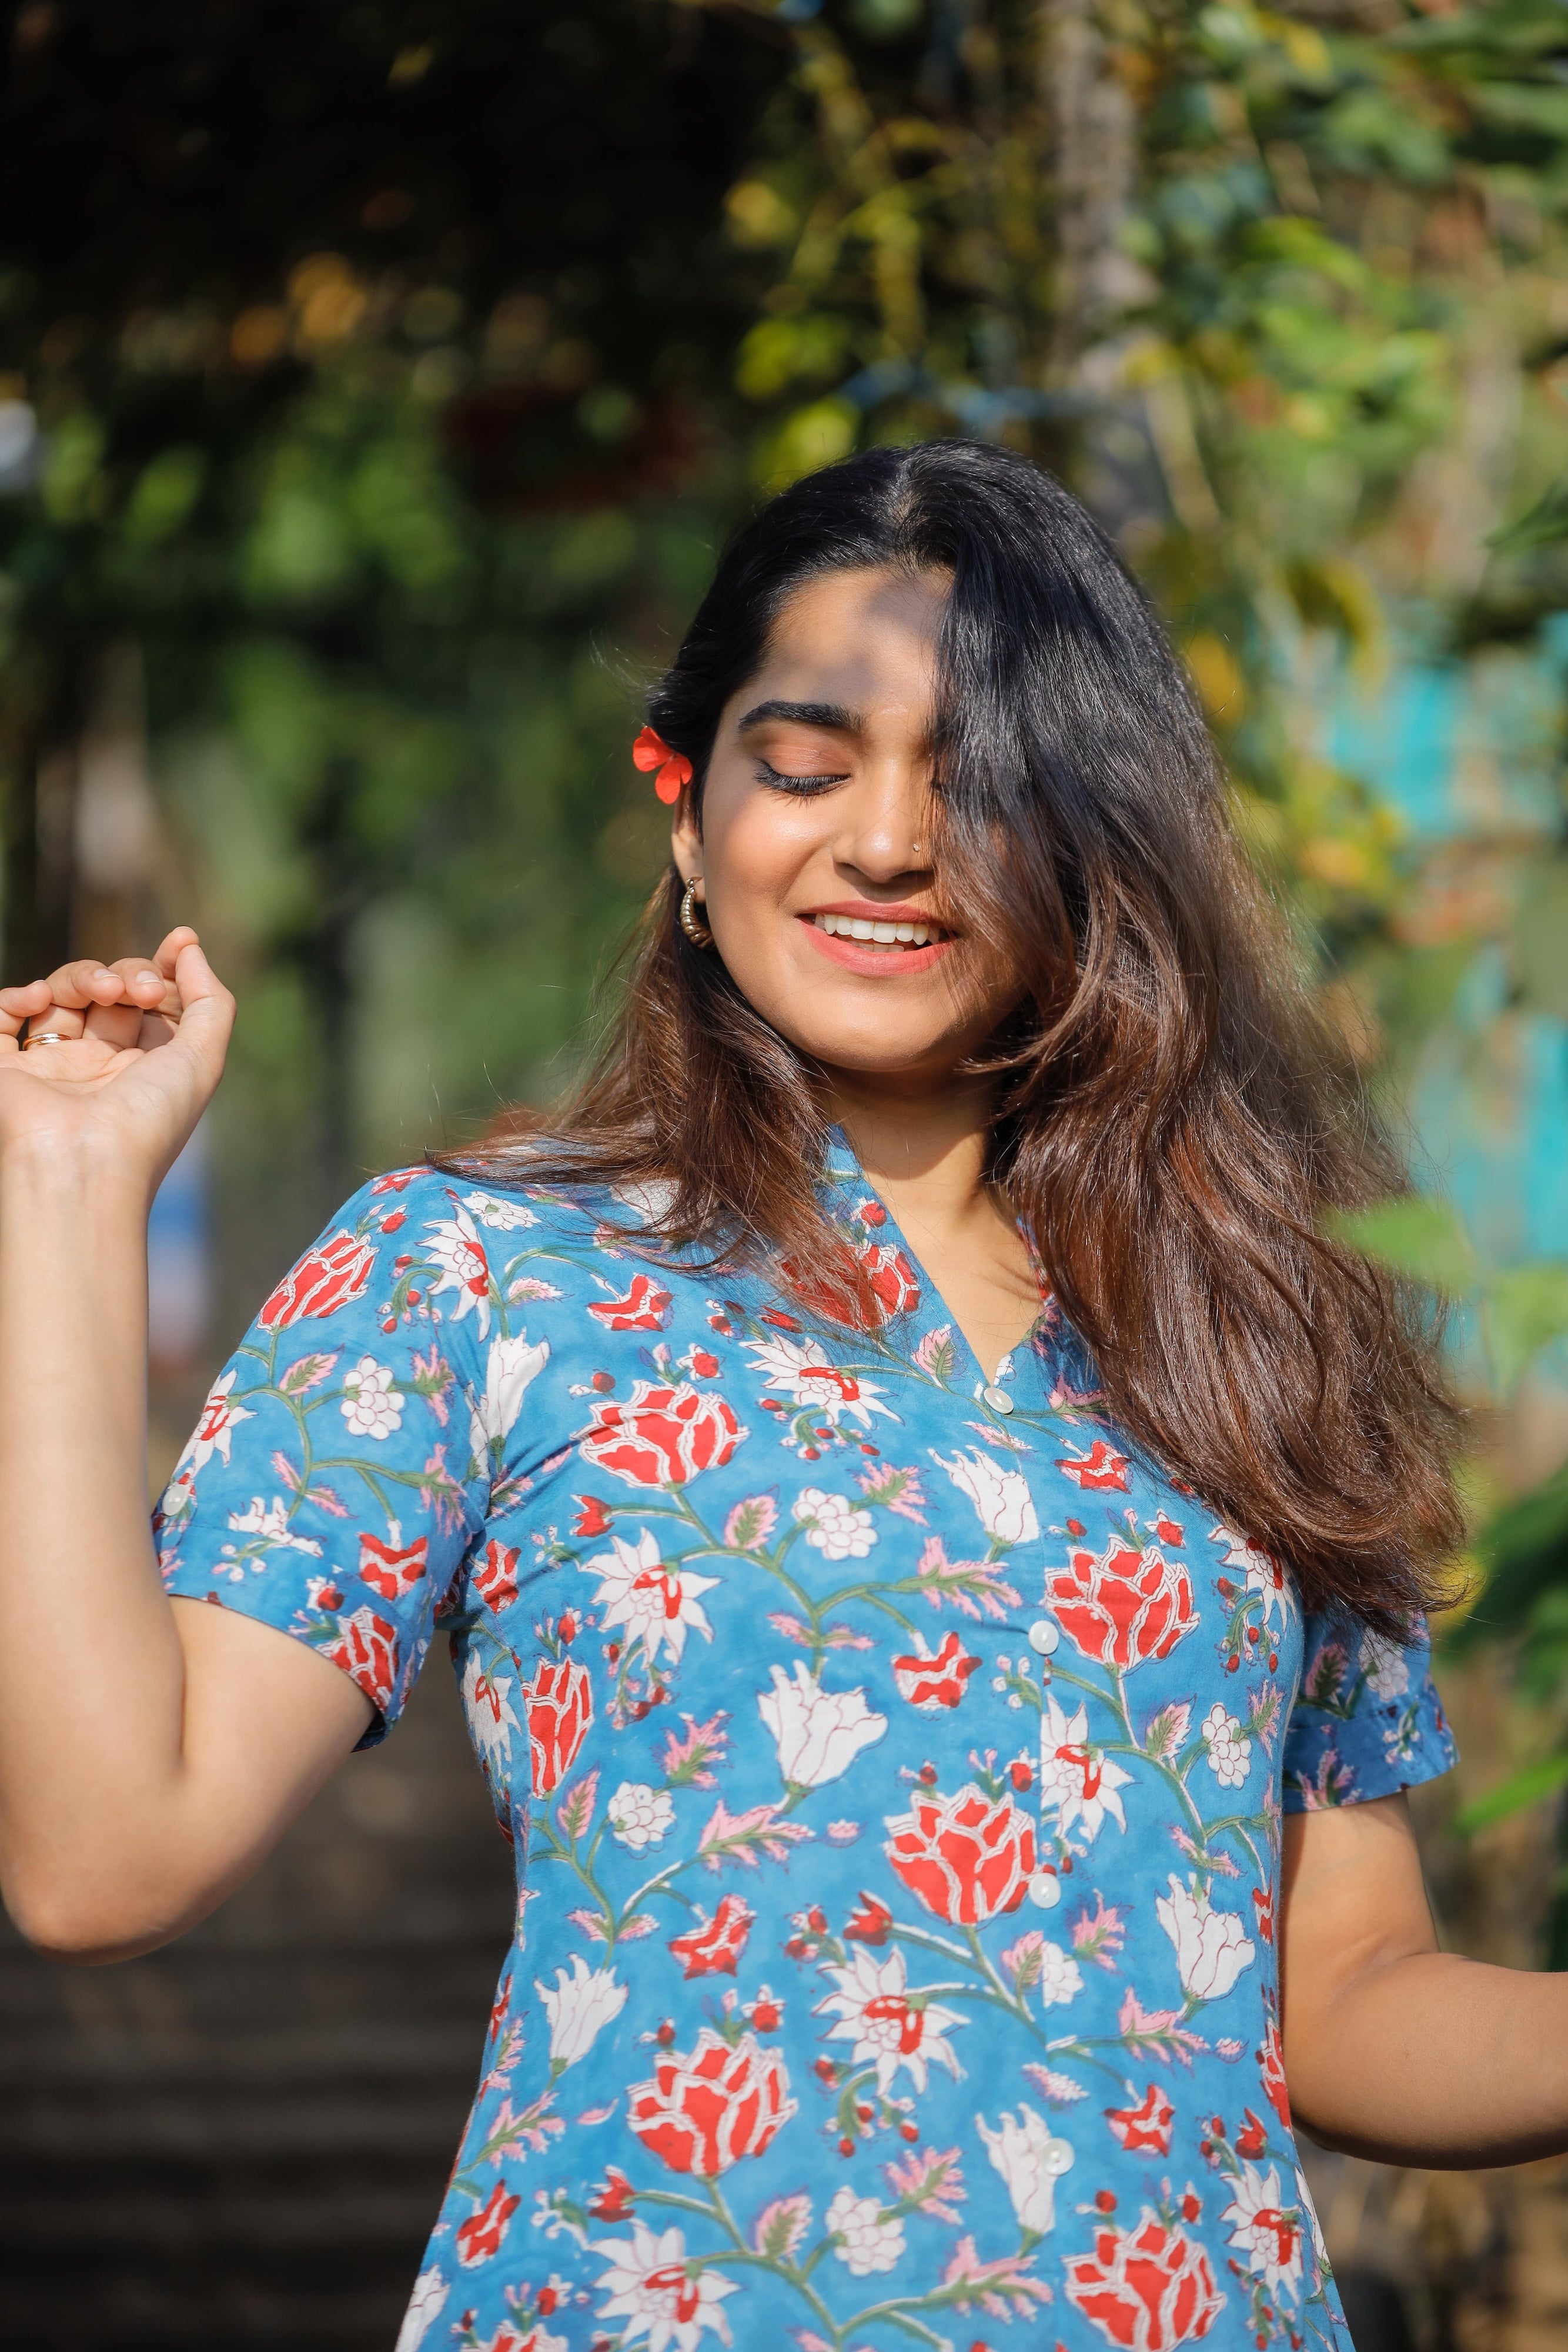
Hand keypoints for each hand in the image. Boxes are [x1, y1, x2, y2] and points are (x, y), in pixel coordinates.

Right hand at [0, 926, 234, 1183]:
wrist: (82, 1164)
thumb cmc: (148, 1119)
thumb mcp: (203, 1060)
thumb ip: (210, 1001)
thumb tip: (188, 945)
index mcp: (148, 1068)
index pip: (153, 1001)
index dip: (164, 968)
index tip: (178, 941)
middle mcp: (101, 1066)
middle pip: (111, 990)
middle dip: (130, 973)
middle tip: (139, 991)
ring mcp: (53, 1065)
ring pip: (63, 993)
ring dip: (84, 976)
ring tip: (103, 991)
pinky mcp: (8, 1070)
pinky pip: (4, 1017)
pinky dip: (17, 996)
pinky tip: (38, 999)